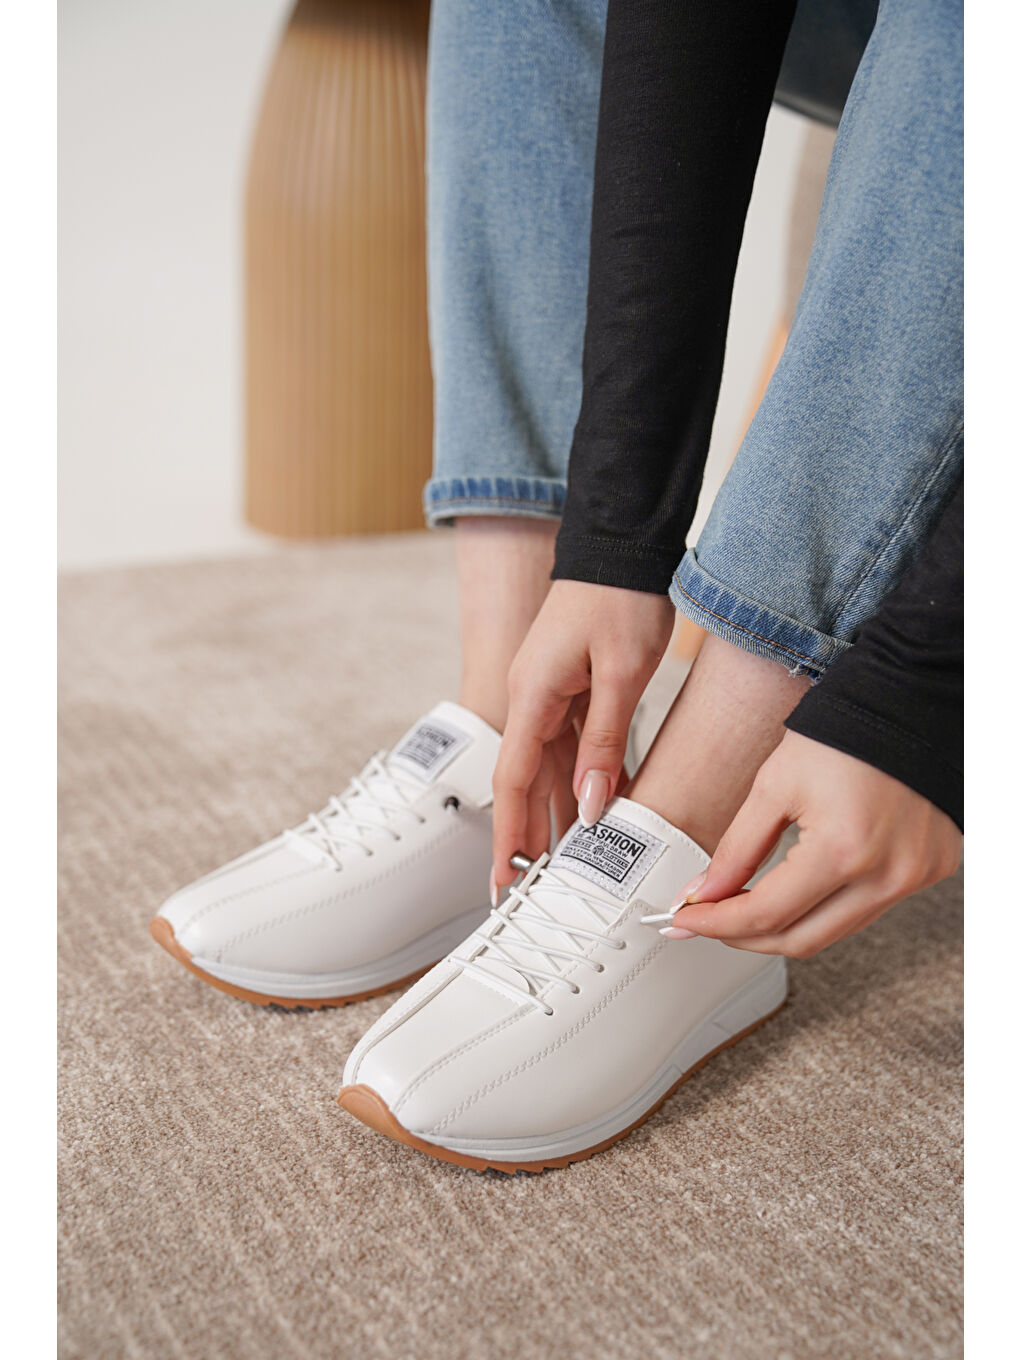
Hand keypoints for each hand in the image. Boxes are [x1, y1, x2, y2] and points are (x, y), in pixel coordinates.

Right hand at [491, 579, 674, 889]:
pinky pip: (571, 745)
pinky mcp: (569, 688)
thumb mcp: (622, 673)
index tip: (507, 876)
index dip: (511, 831)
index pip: (514, 778)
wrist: (622, 547)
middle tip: (531, 888)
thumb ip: (604, 741)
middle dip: (528, 833)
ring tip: (566, 864)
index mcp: (534, 694)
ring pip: (549, 766)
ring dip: (556, 812)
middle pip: (526, 779)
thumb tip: (590, 804)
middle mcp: (532, 697)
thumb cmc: (621, 600)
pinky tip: (599, 809)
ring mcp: (549, 692)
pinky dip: (583, 779)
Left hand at [664, 730, 961, 956]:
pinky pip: (867, 909)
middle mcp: (888, 875)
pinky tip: (796, 893)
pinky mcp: (930, 870)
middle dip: (744, 937)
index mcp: (845, 850)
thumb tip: (704, 893)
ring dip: (784, 927)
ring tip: (742, 909)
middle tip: (705, 922)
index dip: (715, 923)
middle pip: (801, 940)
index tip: (683, 920)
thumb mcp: (775, 784)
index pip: (766, 914)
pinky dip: (825, 908)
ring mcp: (915, 876)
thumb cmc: (845, 730)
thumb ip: (737, 848)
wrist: (911, 698)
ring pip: (835, 932)